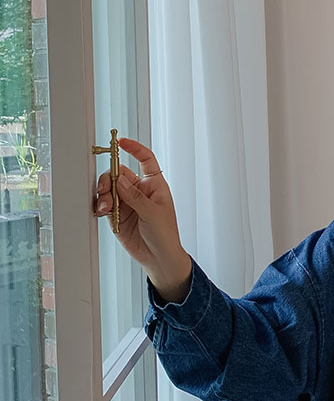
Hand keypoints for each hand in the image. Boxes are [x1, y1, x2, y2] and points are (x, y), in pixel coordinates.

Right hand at [93, 136, 190, 296]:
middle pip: (119, 174)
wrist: (158, 258)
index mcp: (154, 184)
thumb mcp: (153, 213)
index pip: (145, 159)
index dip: (134, 148)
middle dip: (110, 178)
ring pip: (109, 188)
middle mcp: (139, 190)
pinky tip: (103, 211)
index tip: (121, 142)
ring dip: (104, 194)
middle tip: (106, 188)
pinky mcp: (117, 215)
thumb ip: (135, 196)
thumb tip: (120, 179)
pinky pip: (104, 204)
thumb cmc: (165, 234)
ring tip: (106, 207)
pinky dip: (100, 205)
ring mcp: (127, 202)